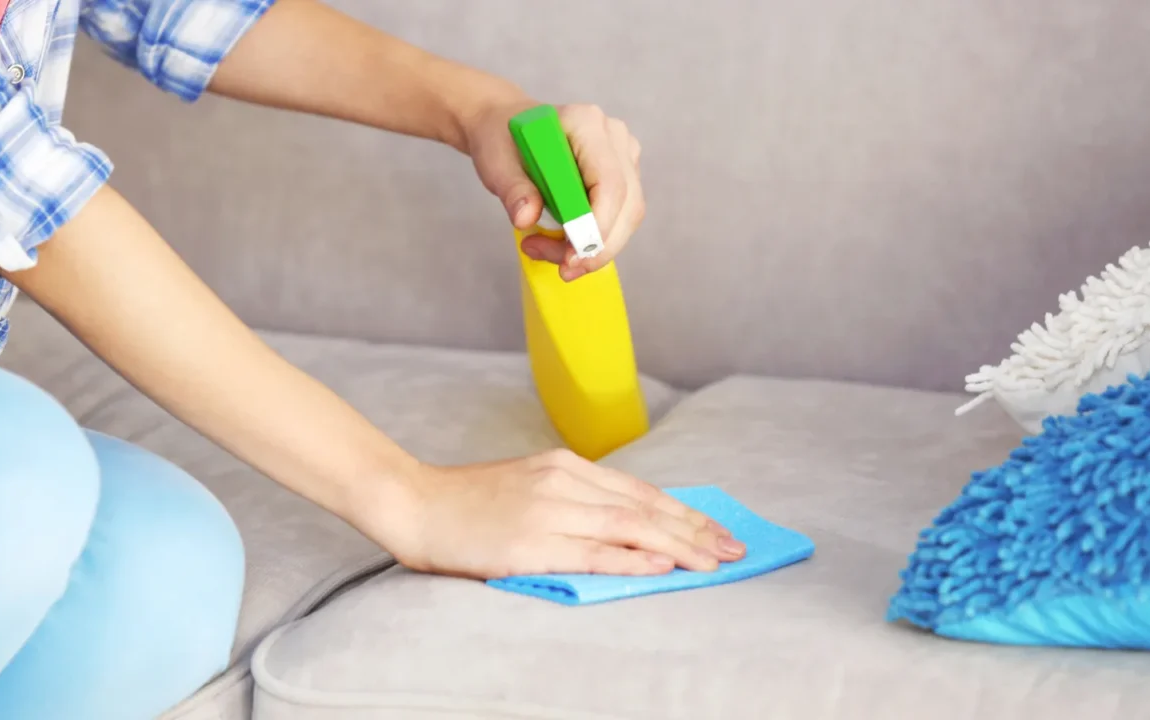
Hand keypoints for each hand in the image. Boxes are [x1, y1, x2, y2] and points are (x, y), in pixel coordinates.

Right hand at [386, 449, 744, 578]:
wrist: (414, 503)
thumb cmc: (469, 503)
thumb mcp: (529, 485)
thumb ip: (574, 498)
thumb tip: (624, 525)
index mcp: (566, 465)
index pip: (641, 491)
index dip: (685, 512)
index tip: (718, 530)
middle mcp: (564, 481)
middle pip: (645, 507)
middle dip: (696, 529)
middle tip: (735, 550)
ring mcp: (548, 509)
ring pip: (629, 528)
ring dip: (679, 546)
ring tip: (714, 563)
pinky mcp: (531, 541)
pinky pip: (592, 552)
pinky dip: (631, 559)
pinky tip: (662, 567)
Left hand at [465, 99, 645, 281]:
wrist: (506, 127)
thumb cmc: (502, 140)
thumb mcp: (496, 162)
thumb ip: (512, 189)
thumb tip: (526, 218)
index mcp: (586, 123)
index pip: (609, 183)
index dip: (597, 226)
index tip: (570, 259)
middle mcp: (614, 137)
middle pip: (627, 204)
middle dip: (596, 247)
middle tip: (561, 270)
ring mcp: (624, 156)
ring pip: (627, 217)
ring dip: (594, 248)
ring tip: (545, 250)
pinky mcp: (624, 176)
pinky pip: (620, 218)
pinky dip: (593, 241)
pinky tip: (560, 245)